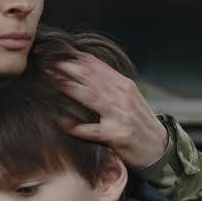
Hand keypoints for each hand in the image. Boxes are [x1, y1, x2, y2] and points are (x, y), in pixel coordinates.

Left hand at [54, 53, 168, 169]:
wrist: (159, 148)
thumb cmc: (139, 122)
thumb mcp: (128, 97)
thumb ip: (108, 84)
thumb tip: (81, 70)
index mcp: (123, 84)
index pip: (94, 64)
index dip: (70, 56)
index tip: (49, 53)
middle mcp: (122, 96)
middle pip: (89, 76)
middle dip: (64, 67)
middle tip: (42, 62)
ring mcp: (120, 115)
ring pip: (90, 96)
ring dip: (67, 87)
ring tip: (48, 81)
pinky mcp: (117, 136)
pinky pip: (91, 130)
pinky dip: (75, 126)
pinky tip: (61, 122)